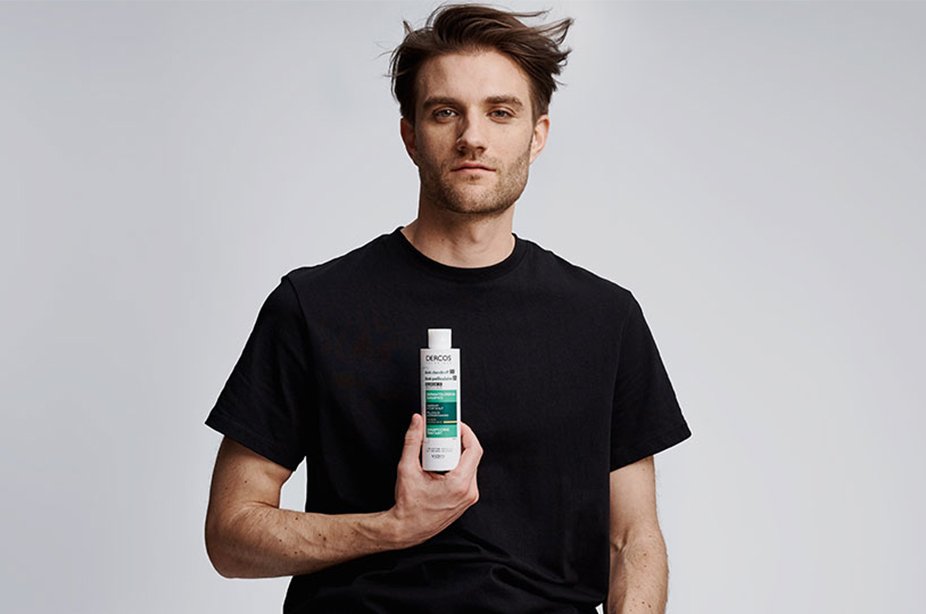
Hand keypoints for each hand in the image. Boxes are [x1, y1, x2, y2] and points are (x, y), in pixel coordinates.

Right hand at [388, 413, 482, 547]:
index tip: (455, 424)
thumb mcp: (407, 469)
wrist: (407, 529)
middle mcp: (469, 492)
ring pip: (469, 465)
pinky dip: (456, 465)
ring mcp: (468, 497)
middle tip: (443, 433)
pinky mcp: (465, 500)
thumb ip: (412, 441)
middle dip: (457, 441)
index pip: (474, 449)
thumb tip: (417, 422)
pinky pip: (466, 476)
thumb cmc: (408, 505)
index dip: (466, 432)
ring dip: (456, 453)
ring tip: (439, 447)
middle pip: (472, 456)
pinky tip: (441, 462)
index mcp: (459, 484)